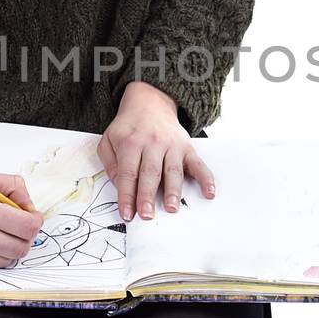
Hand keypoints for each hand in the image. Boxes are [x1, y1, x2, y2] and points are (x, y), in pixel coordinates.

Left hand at [98, 81, 215, 220]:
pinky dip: (206, 178)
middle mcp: (152, 143)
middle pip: (150, 173)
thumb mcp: (109, 139)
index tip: (126, 214)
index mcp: (130, 143)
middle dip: (147, 196)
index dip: (126, 195)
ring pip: (173, 170)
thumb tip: (118, 184)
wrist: (150, 102)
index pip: (128, 173)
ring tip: (172, 208)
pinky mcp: (187, 147)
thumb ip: (110, 163)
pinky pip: (198, 164)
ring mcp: (172, 145)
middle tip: (147, 215)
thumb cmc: (129, 127)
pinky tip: (209, 192)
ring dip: (173, 191)